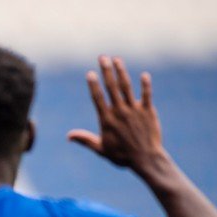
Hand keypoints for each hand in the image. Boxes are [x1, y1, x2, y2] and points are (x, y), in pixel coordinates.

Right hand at [68, 56, 166, 172]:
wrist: (146, 159)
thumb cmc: (122, 156)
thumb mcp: (101, 149)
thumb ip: (85, 140)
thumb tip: (69, 136)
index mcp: (107, 120)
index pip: (98, 98)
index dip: (93, 84)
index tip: (90, 73)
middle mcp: (120, 112)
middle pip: (111, 87)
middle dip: (106, 71)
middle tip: (102, 57)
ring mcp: (134, 110)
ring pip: (126, 87)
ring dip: (121, 72)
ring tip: (117, 60)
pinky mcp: (148, 111)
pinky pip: (146, 95)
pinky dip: (145, 85)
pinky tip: (144, 75)